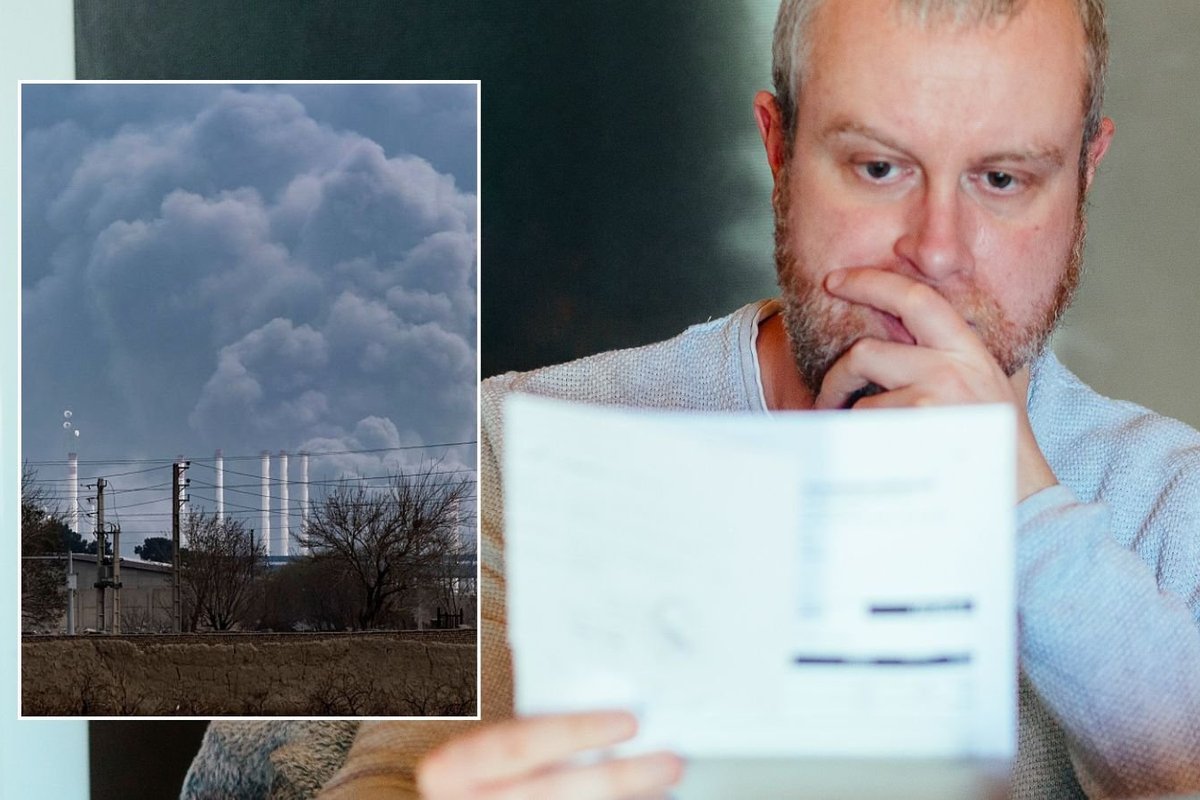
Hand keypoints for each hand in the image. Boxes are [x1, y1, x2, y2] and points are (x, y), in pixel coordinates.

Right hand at [416, 710, 683, 798]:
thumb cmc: (478, 777)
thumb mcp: (485, 750)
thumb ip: (529, 730)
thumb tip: (604, 700)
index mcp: (455, 769)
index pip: (519, 744)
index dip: (576, 731)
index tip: (627, 721)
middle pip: (556, 790)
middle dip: (620, 777)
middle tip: (668, 761)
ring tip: (666, 783)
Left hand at [812, 267, 1056, 500]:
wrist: (1026, 502)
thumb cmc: (1002, 453)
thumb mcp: (991, 391)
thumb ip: (959, 361)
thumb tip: (913, 336)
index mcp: (969, 350)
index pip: (914, 298)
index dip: (869, 282)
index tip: (836, 280)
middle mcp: (953, 366)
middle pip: (865, 352)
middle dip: (836, 378)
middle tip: (826, 398)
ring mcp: (935, 395)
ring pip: (862, 400)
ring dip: (855, 426)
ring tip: (870, 447)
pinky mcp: (919, 425)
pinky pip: (867, 432)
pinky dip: (864, 448)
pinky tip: (885, 462)